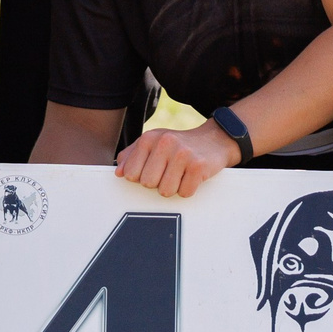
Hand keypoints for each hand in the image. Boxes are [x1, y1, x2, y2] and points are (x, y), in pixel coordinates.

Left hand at [114, 122, 239, 198]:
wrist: (213, 139)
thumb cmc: (179, 145)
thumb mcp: (153, 142)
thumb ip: (132, 155)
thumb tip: (119, 173)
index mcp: (149, 138)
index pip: (131, 174)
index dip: (140, 178)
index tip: (151, 171)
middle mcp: (164, 143)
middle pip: (148, 184)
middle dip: (157, 183)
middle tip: (169, 172)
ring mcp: (182, 154)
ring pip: (165, 191)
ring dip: (173, 188)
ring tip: (180, 174)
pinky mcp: (198, 166)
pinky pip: (184, 193)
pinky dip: (188, 189)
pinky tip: (191, 177)